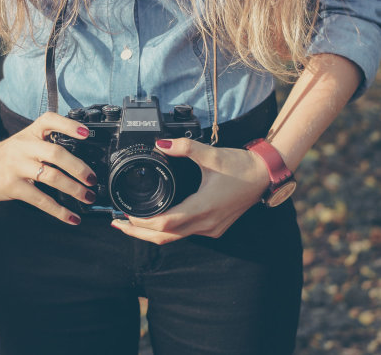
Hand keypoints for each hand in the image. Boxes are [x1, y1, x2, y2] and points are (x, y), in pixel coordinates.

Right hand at [0, 112, 97, 224]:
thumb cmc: (10, 154)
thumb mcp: (26, 140)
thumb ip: (48, 143)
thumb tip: (83, 162)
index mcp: (31, 132)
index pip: (50, 120)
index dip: (69, 125)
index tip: (86, 133)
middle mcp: (24, 146)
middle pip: (56, 153)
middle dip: (78, 167)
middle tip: (92, 179)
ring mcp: (17, 166)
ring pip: (51, 177)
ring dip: (74, 189)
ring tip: (88, 196)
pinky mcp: (12, 186)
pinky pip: (40, 200)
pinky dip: (59, 211)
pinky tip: (72, 218)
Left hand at [111, 138, 270, 243]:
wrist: (265, 175)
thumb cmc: (241, 166)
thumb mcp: (211, 154)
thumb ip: (184, 147)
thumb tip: (161, 144)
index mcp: (203, 207)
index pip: (165, 223)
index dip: (142, 221)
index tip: (125, 213)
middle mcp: (206, 223)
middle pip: (164, 237)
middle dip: (138, 233)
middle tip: (117, 223)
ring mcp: (211, 228)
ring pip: (174, 238)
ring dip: (151, 233)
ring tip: (131, 224)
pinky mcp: (214, 227)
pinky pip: (185, 234)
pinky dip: (167, 230)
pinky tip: (157, 221)